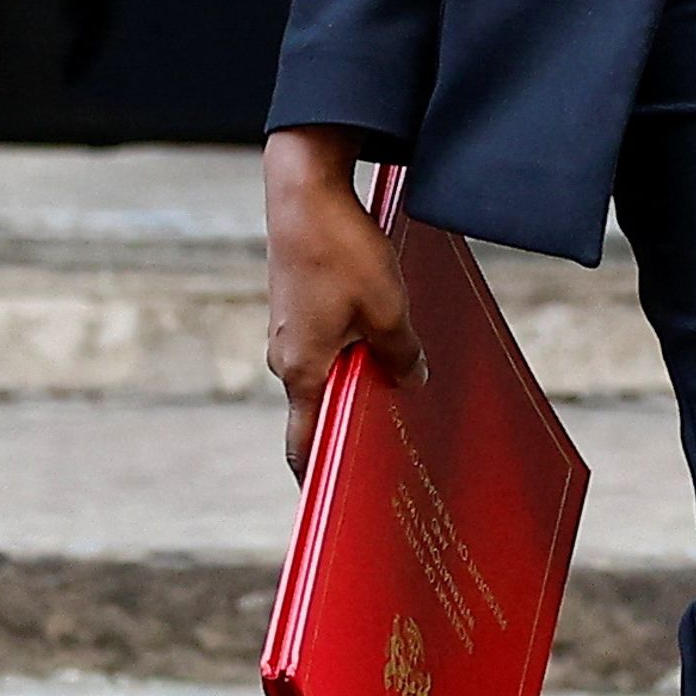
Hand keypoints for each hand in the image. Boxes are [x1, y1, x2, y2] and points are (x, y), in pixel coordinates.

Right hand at [263, 125, 424, 478]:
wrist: (302, 192)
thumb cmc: (340, 252)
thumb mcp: (388, 310)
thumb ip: (400, 354)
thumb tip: (409, 381)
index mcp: (302, 371)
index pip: (303, 443)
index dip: (315, 476)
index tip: (330, 503)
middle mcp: (285, 357)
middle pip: (319, 407)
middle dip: (352, 422)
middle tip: (389, 439)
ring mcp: (288, 330)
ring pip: (326, 369)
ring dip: (356, 377)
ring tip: (396, 379)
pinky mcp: (295, 304)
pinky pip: (324, 340)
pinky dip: (350, 346)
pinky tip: (380, 331)